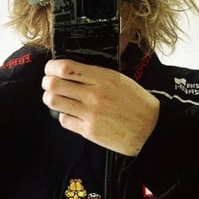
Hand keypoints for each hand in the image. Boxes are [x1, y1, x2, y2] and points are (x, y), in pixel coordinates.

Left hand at [42, 59, 158, 155]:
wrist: (151, 129)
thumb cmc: (136, 103)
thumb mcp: (120, 80)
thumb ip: (96, 75)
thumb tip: (70, 70)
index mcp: (104, 78)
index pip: (66, 67)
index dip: (51, 67)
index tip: (51, 69)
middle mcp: (95, 94)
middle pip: (53, 84)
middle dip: (47, 83)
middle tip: (49, 84)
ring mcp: (90, 113)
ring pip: (53, 101)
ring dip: (50, 98)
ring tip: (56, 98)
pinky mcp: (88, 130)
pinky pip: (64, 119)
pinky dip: (64, 115)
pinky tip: (71, 113)